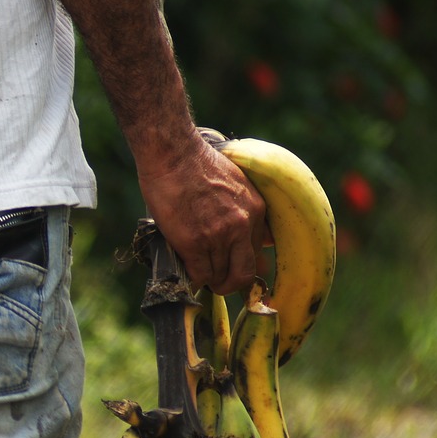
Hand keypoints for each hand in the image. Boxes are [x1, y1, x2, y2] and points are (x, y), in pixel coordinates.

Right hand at [137, 136, 266, 294]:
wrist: (173, 154)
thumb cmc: (197, 163)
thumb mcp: (236, 182)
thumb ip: (246, 210)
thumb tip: (264, 240)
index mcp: (256, 209)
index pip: (259, 252)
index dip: (243, 263)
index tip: (232, 267)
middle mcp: (243, 226)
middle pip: (245, 274)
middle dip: (232, 283)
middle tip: (218, 282)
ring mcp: (219, 236)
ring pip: (220, 278)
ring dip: (209, 279)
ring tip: (198, 273)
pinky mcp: (195, 243)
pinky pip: (200, 275)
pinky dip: (194, 278)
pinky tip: (187, 270)